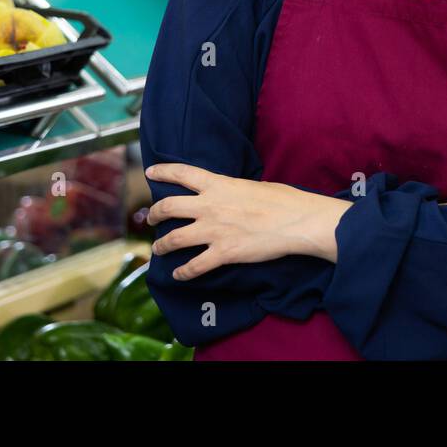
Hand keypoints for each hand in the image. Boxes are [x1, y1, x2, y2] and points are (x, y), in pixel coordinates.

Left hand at [145, 164, 349, 278]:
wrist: (297, 221)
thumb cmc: (282, 200)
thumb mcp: (251, 185)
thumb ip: (232, 190)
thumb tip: (228, 195)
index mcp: (218, 184)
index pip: (182, 173)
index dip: (162, 172)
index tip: (150, 173)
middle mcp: (209, 206)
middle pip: (168, 207)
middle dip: (154, 214)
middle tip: (150, 219)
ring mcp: (214, 230)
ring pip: (173, 239)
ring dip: (161, 245)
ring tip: (158, 249)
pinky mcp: (223, 253)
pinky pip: (194, 266)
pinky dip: (183, 273)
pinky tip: (179, 275)